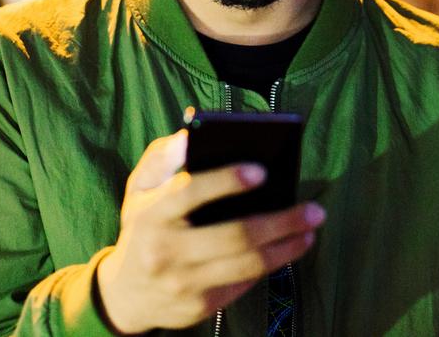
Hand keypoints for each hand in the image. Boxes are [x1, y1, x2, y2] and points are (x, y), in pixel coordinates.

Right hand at [95, 130, 323, 333]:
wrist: (125, 295)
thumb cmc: (142, 227)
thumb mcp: (140, 189)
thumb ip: (164, 156)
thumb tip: (191, 133)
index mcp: (151, 214)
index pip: (190, 192)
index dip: (227, 180)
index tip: (262, 171)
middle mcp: (166, 251)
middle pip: (233, 235)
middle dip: (280, 221)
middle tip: (314, 210)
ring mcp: (183, 283)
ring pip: (246, 265)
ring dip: (287, 248)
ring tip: (311, 231)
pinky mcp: (200, 306)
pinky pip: (243, 283)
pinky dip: (270, 265)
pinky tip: (288, 249)